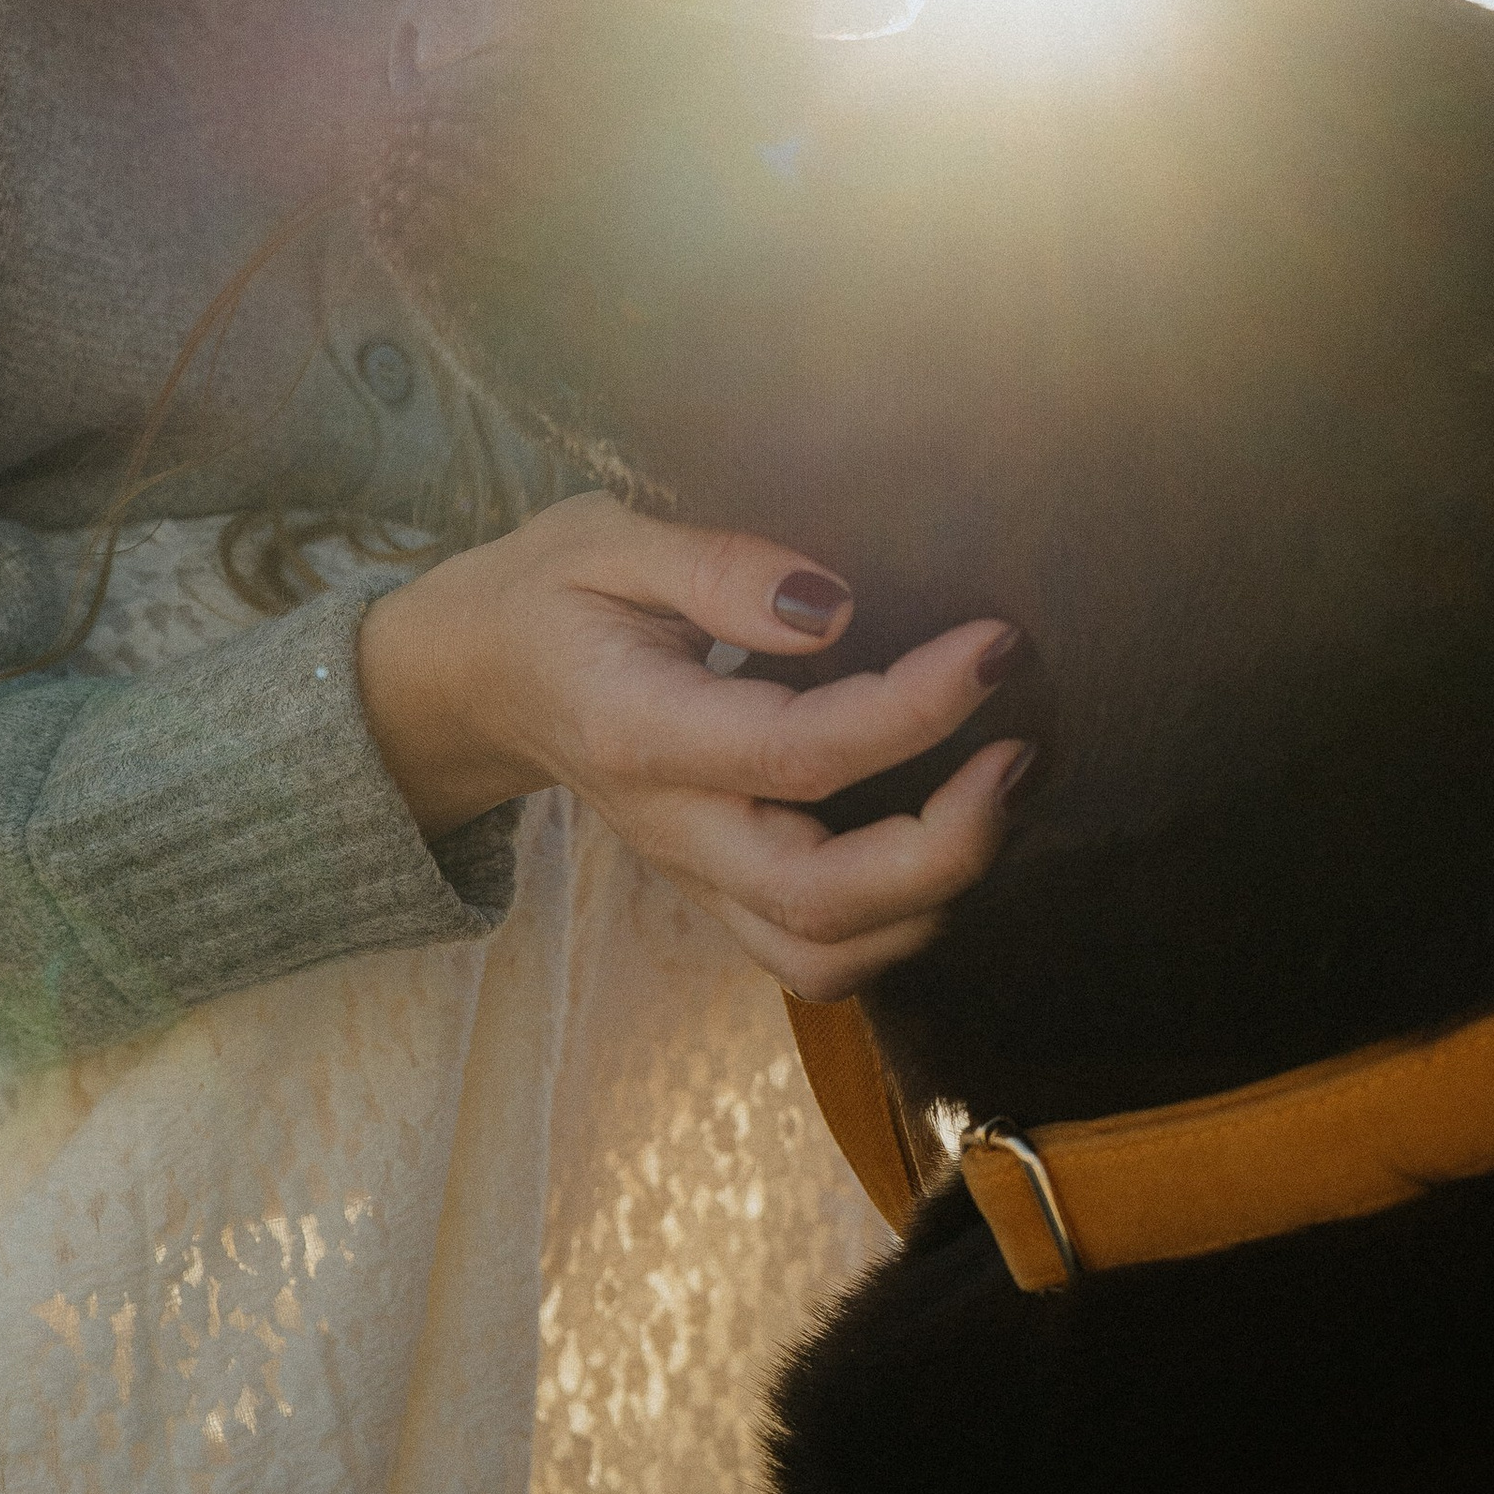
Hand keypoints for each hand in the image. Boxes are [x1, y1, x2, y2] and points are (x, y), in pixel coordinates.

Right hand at [356, 495, 1026, 998]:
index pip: (796, 752)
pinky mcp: (717, 893)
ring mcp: (693, 876)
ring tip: (994, 798)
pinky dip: (897, 925)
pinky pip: (815, 956)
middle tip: (1017, 751)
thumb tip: (837, 605)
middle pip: (821, 897)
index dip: (914, 709)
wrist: (475, 680)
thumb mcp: (605, 538)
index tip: (994, 645)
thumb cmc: (548, 595)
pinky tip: (943, 840)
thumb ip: (718, 567)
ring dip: (932, 899)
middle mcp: (670, 827)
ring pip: (825, 955)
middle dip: (948, 845)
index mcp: (638, 731)